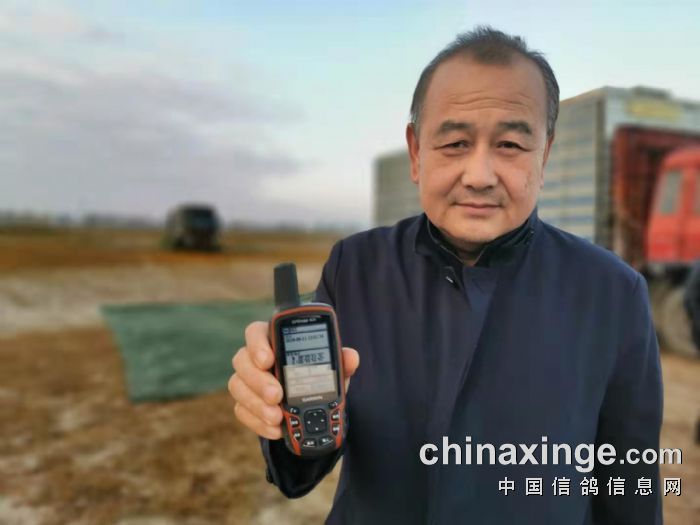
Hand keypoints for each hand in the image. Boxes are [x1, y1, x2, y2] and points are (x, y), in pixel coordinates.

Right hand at [228, 320, 359, 439]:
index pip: (256, 332)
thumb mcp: (332, 370)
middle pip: (242, 360)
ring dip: (256, 403)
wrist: (314, 408)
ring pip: (238, 386)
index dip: (257, 344)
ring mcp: (246, 381)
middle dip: (258, 380)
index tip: (269, 359)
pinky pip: (242, 411)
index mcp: (274, 340)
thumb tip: (351, 357)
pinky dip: (258, 422)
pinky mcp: (245, 403)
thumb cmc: (318, 377)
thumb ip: (340, 361)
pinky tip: (275, 428)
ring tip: (277, 416)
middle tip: (277, 395)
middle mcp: (254, 358)